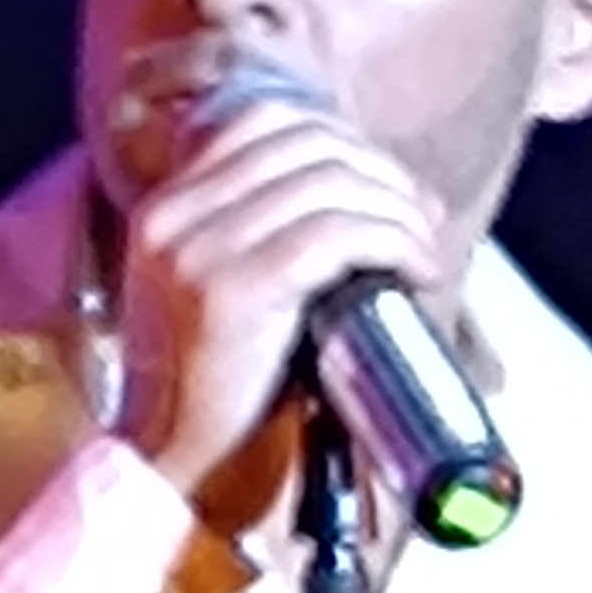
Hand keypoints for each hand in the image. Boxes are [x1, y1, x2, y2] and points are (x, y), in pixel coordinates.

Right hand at [114, 93, 449, 540]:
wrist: (174, 471)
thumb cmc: (217, 395)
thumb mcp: (225, 293)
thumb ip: (264, 237)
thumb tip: (360, 194)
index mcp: (167, 208)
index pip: (265, 121)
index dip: (342, 140)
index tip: (389, 186)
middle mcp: (174, 217)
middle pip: (305, 144)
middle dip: (382, 173)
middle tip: (423, 218)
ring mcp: (198, 250)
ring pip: (329, 184)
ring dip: (397, 209)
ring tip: (424, 249)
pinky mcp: (232, 290)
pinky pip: (336, 235)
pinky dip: (391, 242)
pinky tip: (416, 269)